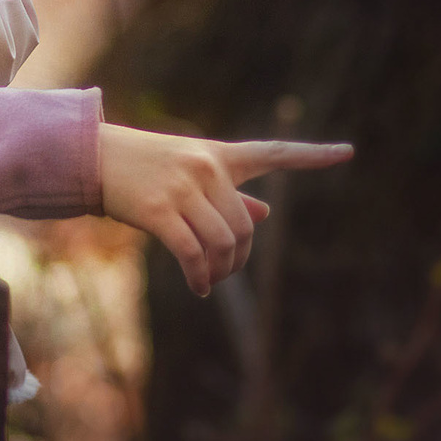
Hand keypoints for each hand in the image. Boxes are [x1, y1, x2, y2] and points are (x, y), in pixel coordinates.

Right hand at [96, 126, 353, 295]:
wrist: (92, 157)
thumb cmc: (143, 167)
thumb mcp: (190, 172)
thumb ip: (229, 194)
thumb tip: (267, 211)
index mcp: (219, 154)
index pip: (273, 152)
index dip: (313, 155)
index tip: (349, 153)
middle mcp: (207, 167)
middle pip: (246, 225)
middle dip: (239, 258)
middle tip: (224, 274)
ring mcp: (184, 188)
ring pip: (224, 242)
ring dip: (221, 272)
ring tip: (209, 282)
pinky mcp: (160, 210)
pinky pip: (194, 254)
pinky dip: (200, 277)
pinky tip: (198, 287)